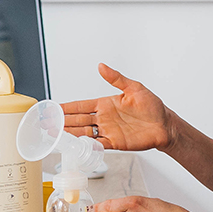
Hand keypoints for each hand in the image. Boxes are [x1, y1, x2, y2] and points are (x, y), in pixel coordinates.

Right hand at [61, 64, 176, 151]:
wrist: (165, 125)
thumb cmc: (152, 106)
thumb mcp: (134, 88)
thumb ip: (116, 78)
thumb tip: (101, 66)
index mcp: (105, 104)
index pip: (81, 105)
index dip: (67, 107)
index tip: (53, 107)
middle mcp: (104, 118)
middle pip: (78, 120)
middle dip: (62, 121)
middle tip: (47, 123)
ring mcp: (108, 131)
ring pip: (84, 133)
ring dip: (69, 134)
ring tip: (55, 134)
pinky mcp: (115, 143)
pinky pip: (97, 144)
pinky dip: (86, 145)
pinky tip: (75, 145)